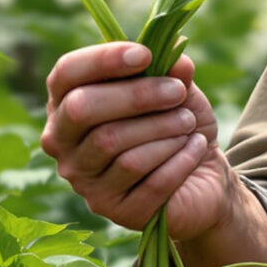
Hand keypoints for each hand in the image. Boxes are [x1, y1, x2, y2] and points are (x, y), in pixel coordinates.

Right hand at [41, 41, 237, 237]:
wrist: (202, 180)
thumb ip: (173, 72)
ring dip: (162, 128)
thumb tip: (177, 61)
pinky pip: (145, 179)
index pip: (67, 74)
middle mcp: (63, 143)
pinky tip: (196, 148)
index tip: (145, 55)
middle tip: (176, 92)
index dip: (102, 60)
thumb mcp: (180, 90)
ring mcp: (84, 181)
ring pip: (114, 145)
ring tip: (189, 123)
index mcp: (68, 102)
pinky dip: (178, 159)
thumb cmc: (177, 124)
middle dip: (135, 95)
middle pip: (82, 109)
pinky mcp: (113, 210)